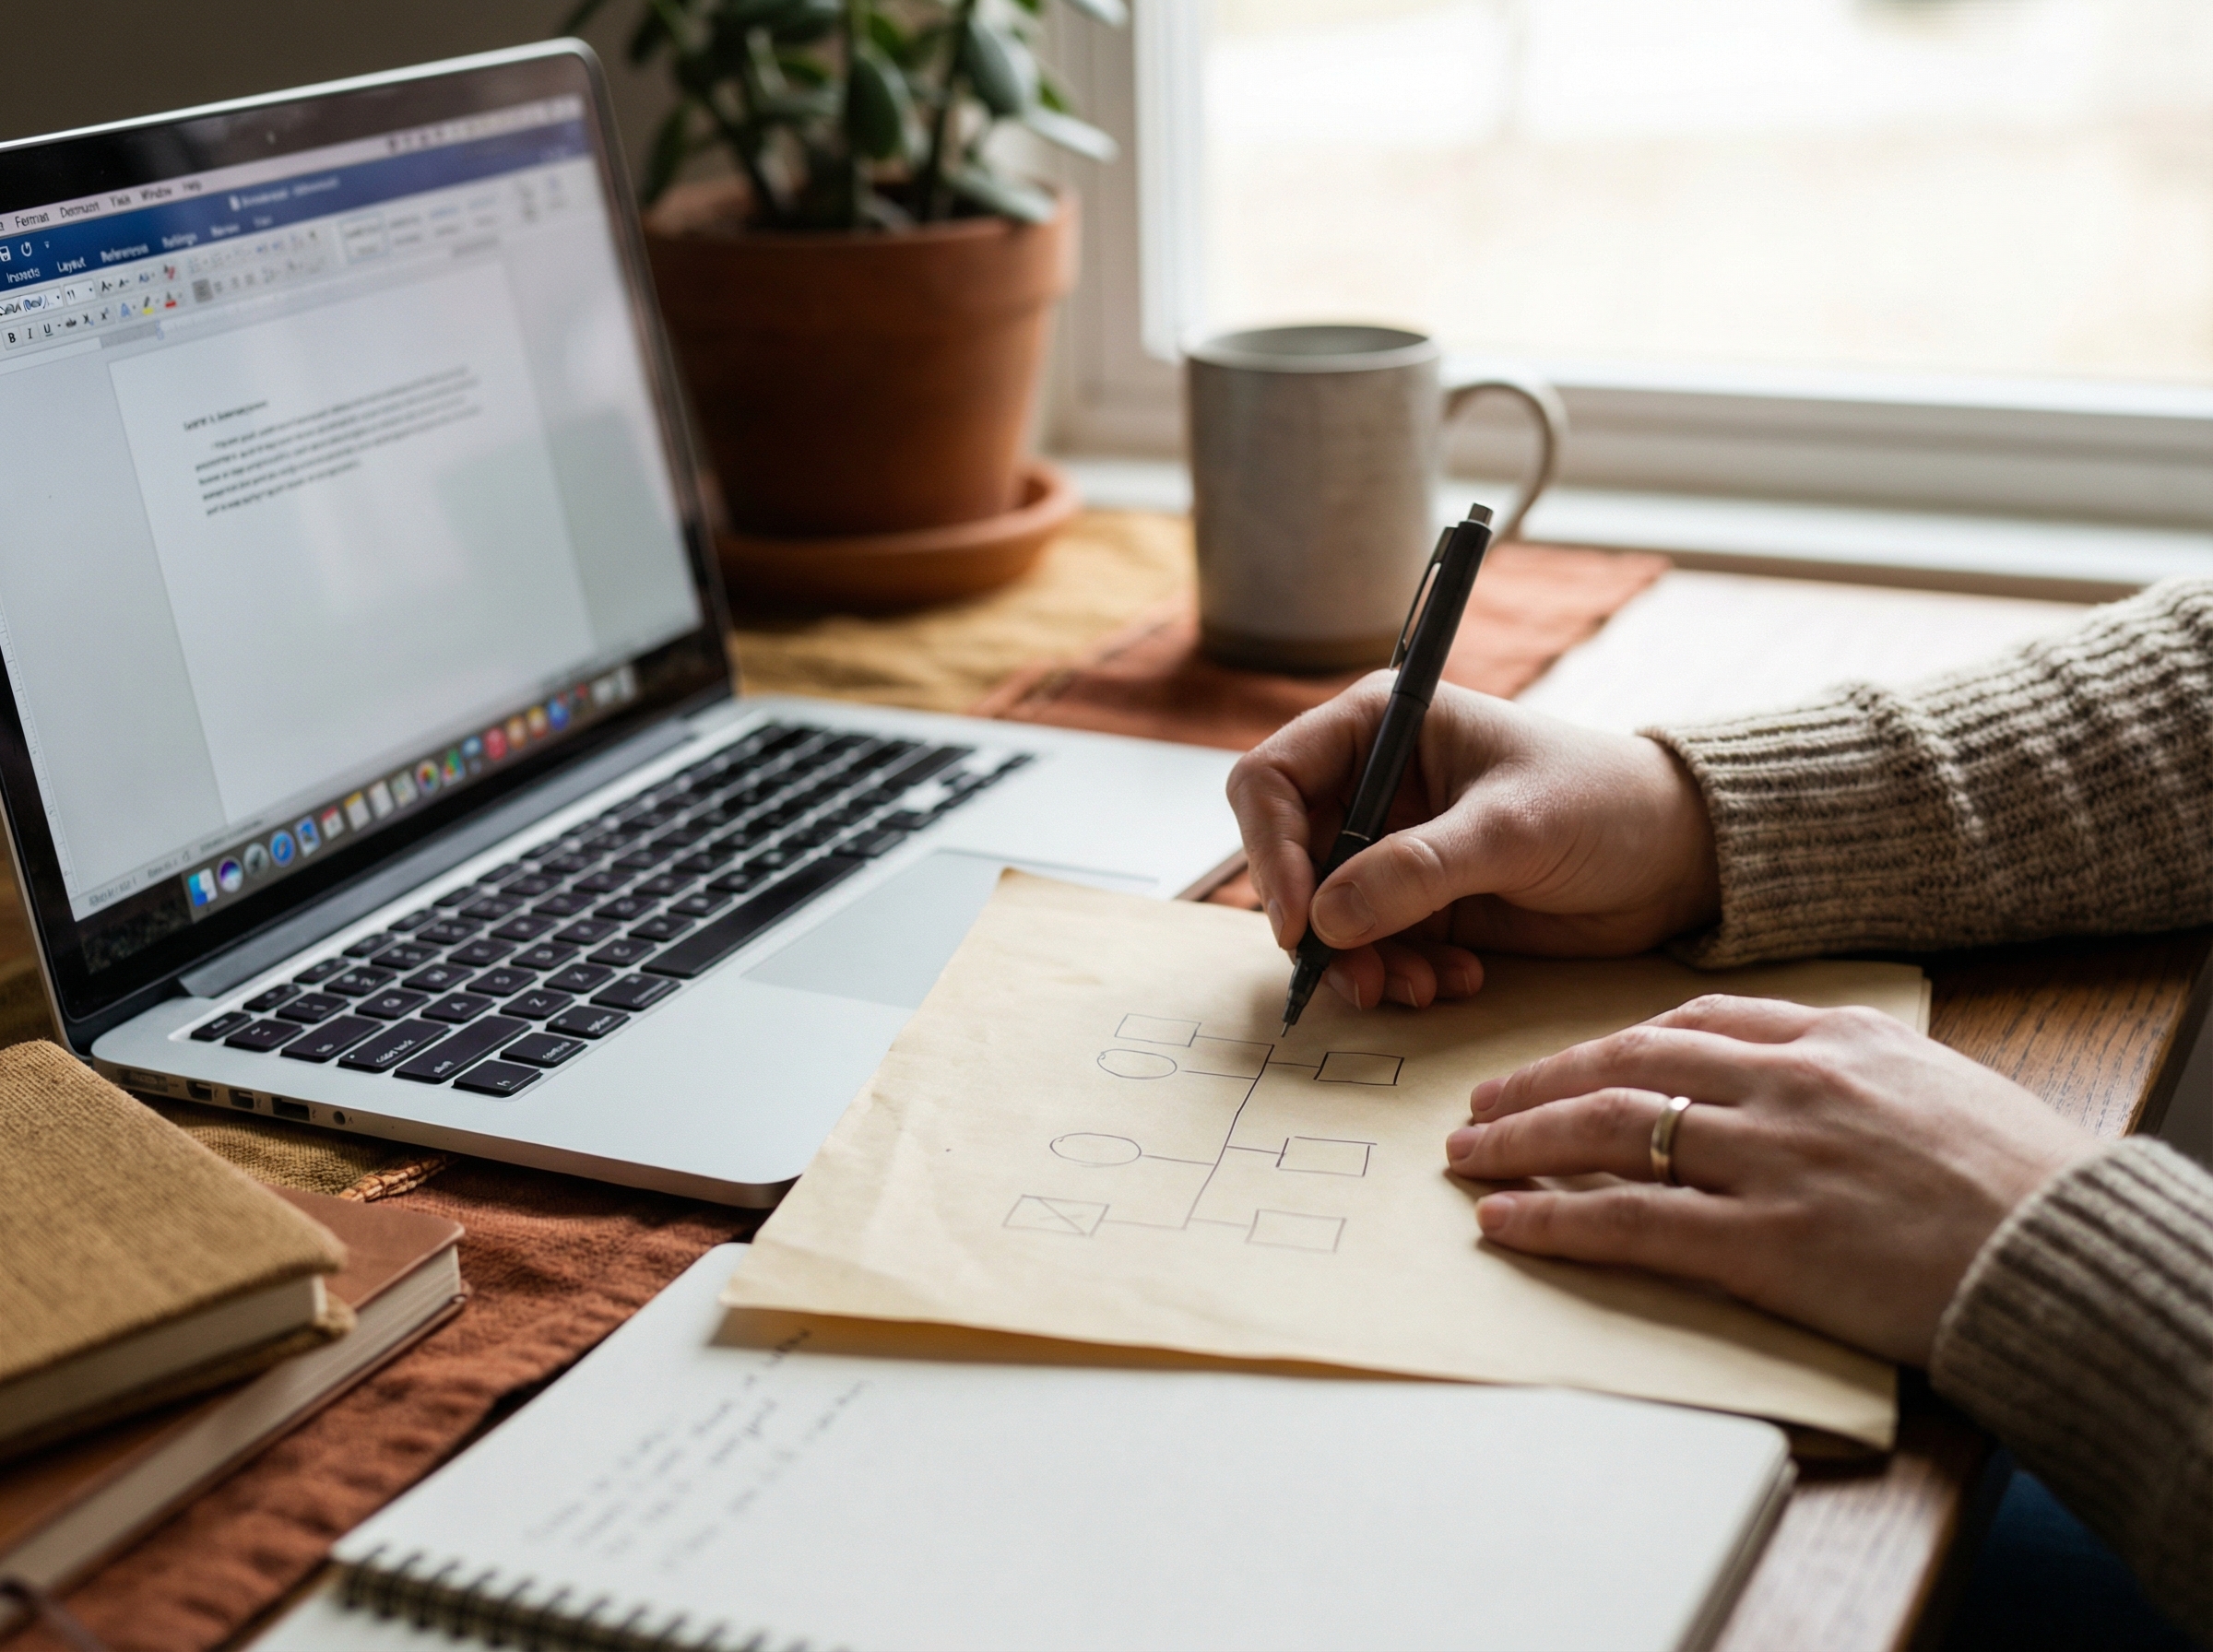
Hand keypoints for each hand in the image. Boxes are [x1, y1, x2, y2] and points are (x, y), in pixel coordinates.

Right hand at [1226, 679, 1720, 1010]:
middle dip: (1318, 926)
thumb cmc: (1605, 805)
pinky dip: (1398, 975)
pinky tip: (1456, 980)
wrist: (1677, 858)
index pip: (1271, 779)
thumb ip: (1416, 870)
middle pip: (1288, 859)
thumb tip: (1325, 919)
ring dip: (1360, 962)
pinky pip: (1371, 949)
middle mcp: (1371, 784)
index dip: (1270, 850)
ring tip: (1420, 987)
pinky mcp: (1418, 904)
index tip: (1300, 921)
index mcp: (1379, 726)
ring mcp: (1392, 848)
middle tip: (1360, 977)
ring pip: (1325, 917)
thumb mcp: (1511, 830)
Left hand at [1444, 996, 2099, 1364]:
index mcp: (1833, 1037)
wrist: (2066, 1252)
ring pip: (1610, 1130)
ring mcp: (1770, 1159)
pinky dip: (1554, 1219)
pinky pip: (1630, 1220)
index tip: (1566, 1059)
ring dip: (1523, 1140)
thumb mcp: (1934, 1083)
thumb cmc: (2019, 1179)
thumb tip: (1787, 1073)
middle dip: (1542, 1079)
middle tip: (1481, 1099)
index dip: (1610, 1040)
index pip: (1692, 1017)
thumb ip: (1850, 1068)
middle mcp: (1788, 1084)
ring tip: (1466, 1153)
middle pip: (1628, 1062)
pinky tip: (1504, 1222)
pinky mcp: (1763, 1242)